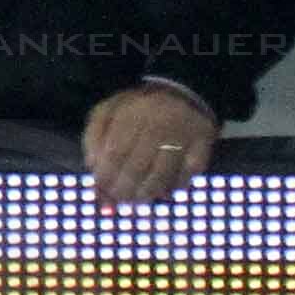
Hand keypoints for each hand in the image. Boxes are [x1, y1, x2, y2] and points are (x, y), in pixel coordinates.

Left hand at [83, 79, 215, 208]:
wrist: (180, 92)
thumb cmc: (137, 108)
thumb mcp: (108, 111)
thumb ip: (94, 135)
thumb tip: (91, 166)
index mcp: (131, 114)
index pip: (114, 152)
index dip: (105, 176)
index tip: (100, 192)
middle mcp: (157, 124)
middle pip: (137, 167)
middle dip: (124, 190)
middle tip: (118, 202)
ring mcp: (182, 134)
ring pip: (163, 173)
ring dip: (147, 193)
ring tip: (138, 202)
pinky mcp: (203, 142)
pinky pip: (190, 171)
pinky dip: (177, 185)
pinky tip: (165, 193)